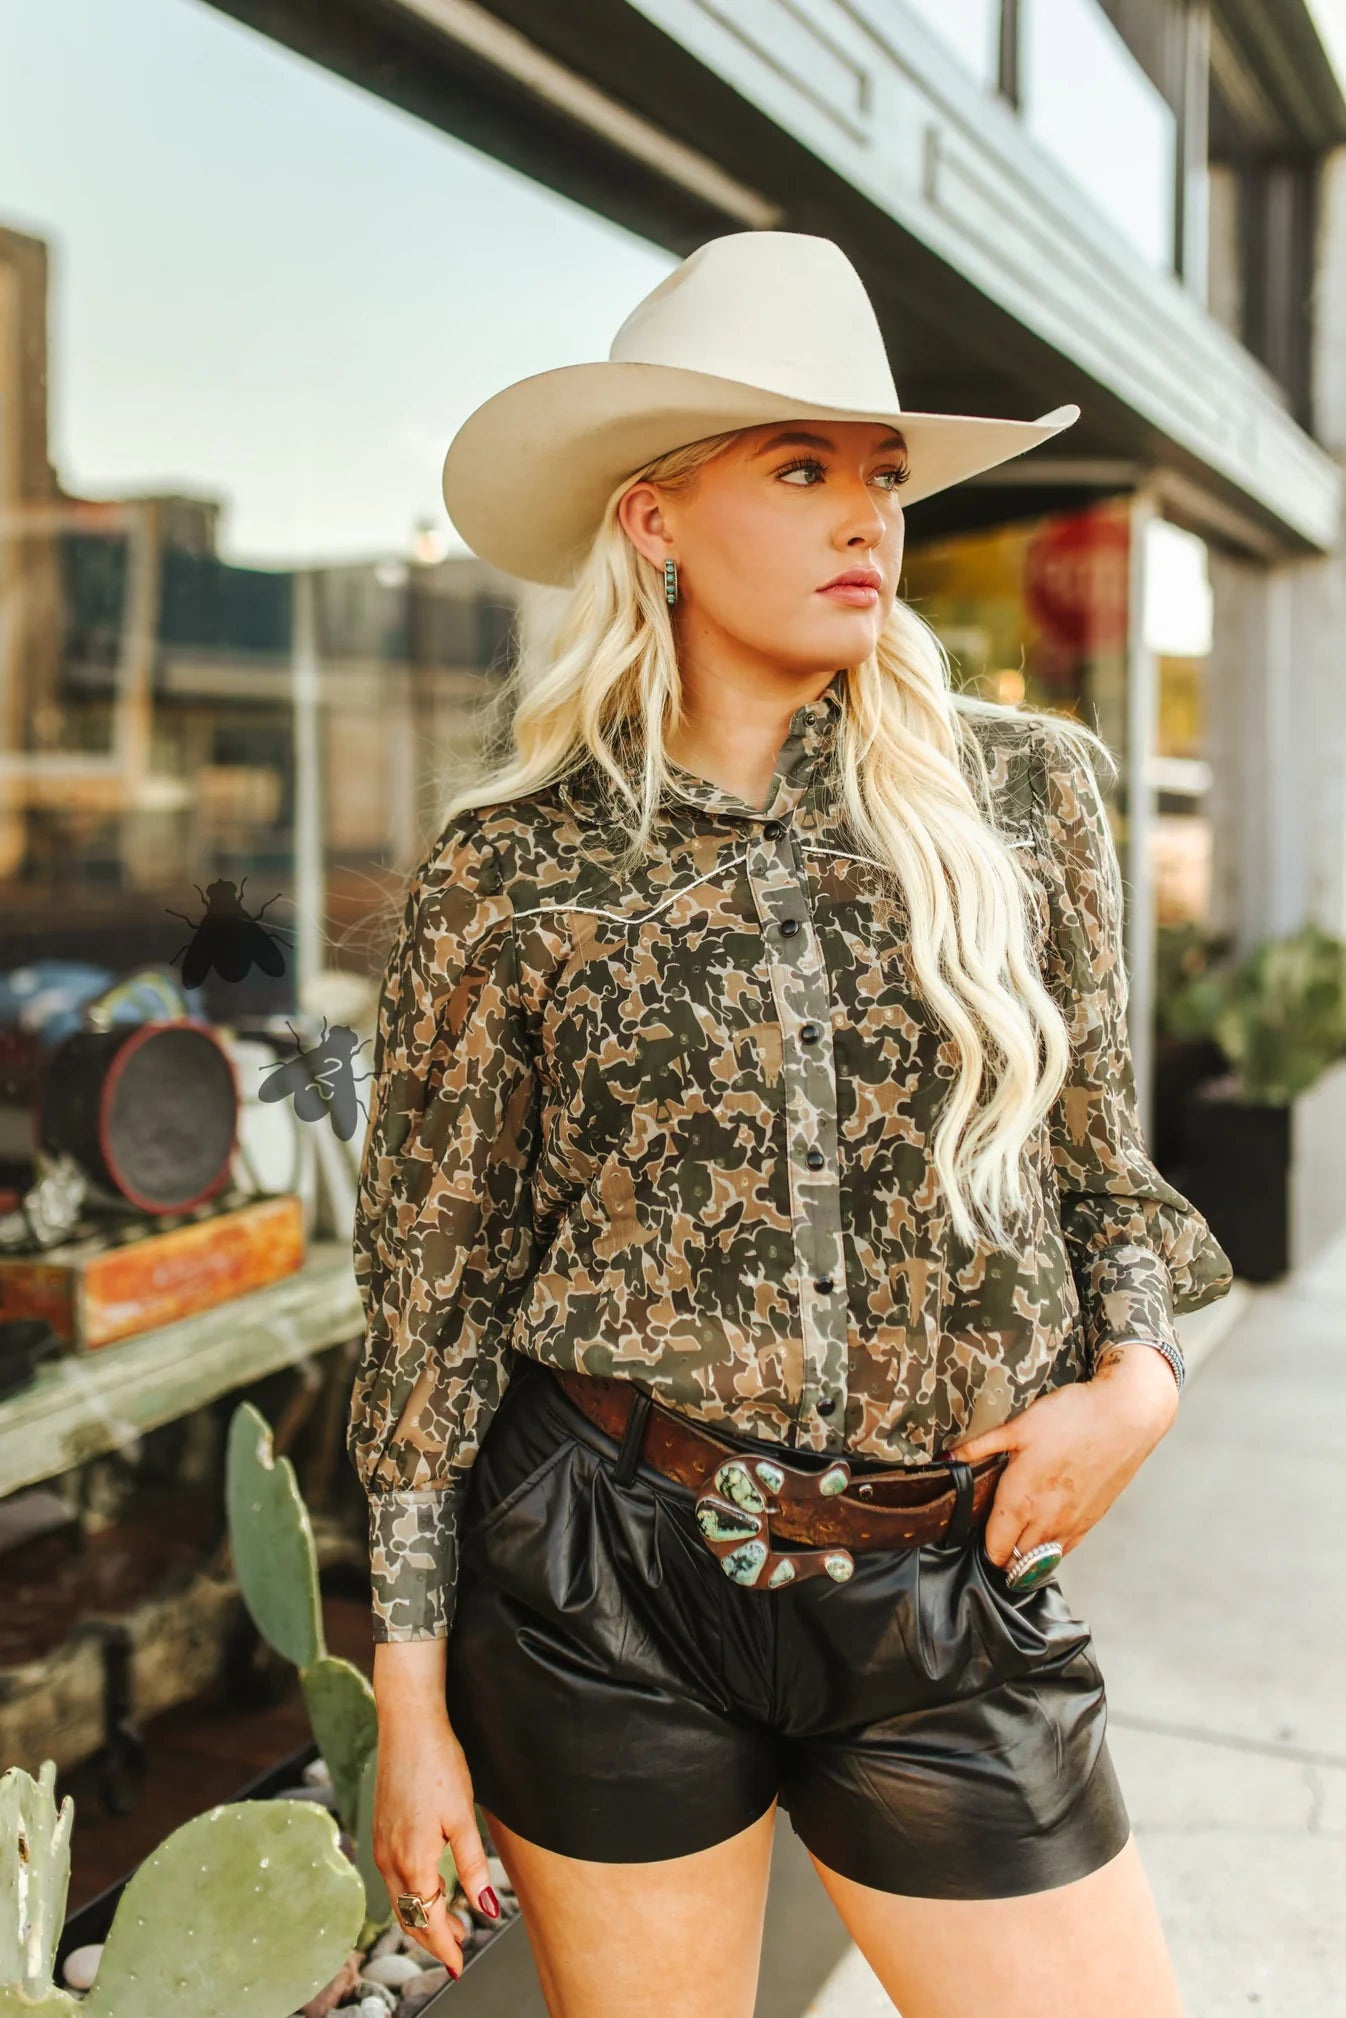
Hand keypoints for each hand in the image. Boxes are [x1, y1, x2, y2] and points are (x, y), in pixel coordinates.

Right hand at [371, 1643, 500, 1978]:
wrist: (407, 1725)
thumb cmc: (439, 1764)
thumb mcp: (463, 1817)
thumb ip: (472, 1866)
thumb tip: (487, 1910)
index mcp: (413, 1859)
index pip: (426, 1920)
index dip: (443, 1946)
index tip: (459, 1965)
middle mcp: (389, 1858)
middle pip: (408, 1916)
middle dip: (431, 1938)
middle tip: (456, 1953)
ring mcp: (381, 1845)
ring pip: (399, 1898)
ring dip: (420, 1917)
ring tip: (448, 1925)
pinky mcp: (381, 1831)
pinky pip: (394, 1877)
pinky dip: (411, 1894)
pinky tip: (429, 1888)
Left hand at [942, 1344, 1179, 1566]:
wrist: (1125, 1417)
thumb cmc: (1070, 1418)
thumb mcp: (1017, 1427)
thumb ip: (979, 1447)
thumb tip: (947, 1459)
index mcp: (1020, 1502)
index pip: (994, 1550)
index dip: (982, 1546)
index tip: (975, 1532)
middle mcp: (1045, 1522)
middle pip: (1016, 1562)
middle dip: (1001, 1554)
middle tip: (994, 1534)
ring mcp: (1071, 1525)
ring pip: (1041, 1562)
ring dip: (1026, 1557)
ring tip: (1016, 1537)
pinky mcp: (1091, 1521)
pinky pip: (1065, 1551)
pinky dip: (1051, 1550)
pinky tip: (1045, 1530)